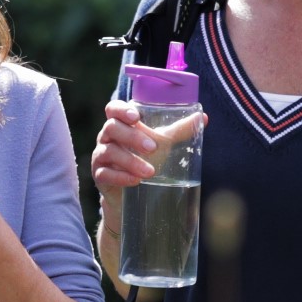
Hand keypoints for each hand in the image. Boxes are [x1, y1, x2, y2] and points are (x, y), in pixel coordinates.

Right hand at [89, 100, 204, 196]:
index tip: (136, 117)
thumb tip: (202, 117)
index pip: (113, 109)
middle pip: (112, 128)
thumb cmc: (147, 160)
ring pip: (109, 152)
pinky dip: (121, 177)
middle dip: (132, 137)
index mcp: (121, 124)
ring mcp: (100, 156)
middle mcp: (107, 137)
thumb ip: (179, 131)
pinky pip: (105, 174)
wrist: (134, 193)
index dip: (121, 110)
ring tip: (150, 172)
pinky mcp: (99, 175)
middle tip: (153, 148)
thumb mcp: (163, 144)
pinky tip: (136, 181)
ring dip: (131, 161)